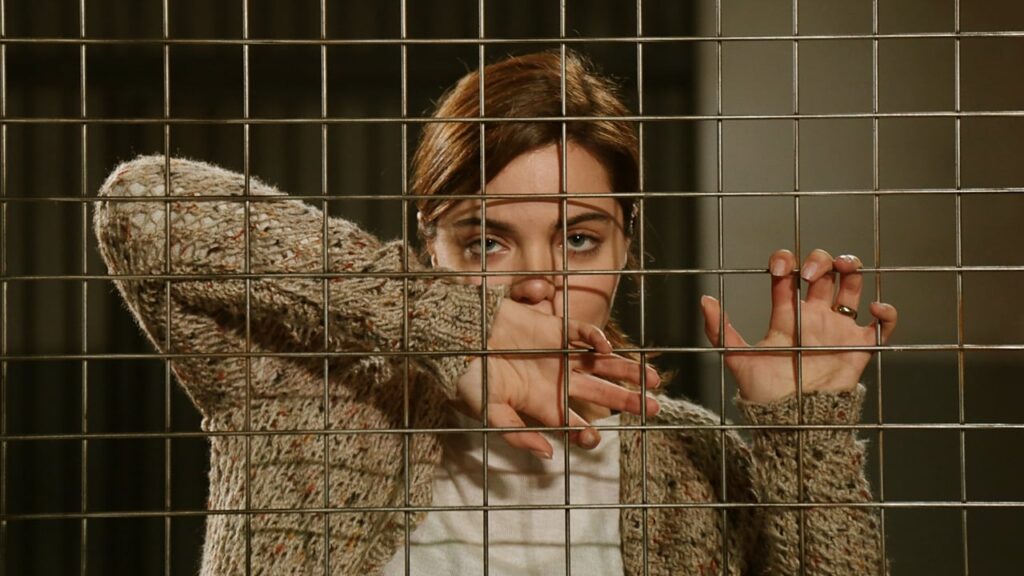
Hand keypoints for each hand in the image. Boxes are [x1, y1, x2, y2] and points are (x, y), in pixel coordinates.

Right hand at [457, 299, 660, 458]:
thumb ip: (516, 434)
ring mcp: (560, 355)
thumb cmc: (470, 376)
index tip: (595, 439)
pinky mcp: (557, 329)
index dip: (586, 433)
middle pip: (600, 394)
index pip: (573, 423)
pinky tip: (607, 347)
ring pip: (603, 364)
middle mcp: (557, 381)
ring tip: (655, 380)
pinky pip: (583, 334)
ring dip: (627, 371)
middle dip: (627, 401)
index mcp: (542, 404)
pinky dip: (596, 339)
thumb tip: (548, 455)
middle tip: (654, 409)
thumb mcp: (488, 411)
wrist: (460, 336)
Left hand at [700, 249, 897, 403]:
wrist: (792, 421)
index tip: (780, 268)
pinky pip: (881, 326)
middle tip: (812, 272)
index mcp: (787, 315)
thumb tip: (704, 301)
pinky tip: (875, 309)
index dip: (785, 262)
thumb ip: (720, 331)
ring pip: (851, 286)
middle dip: (819, 260)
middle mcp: (814, 316)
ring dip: (850, 269)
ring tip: (844, 269)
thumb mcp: (738, 359)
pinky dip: (887, 312)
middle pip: (823, 272)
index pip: (789, 275)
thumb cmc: (765, 393)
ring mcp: (838, 329)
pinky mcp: (859, 347)